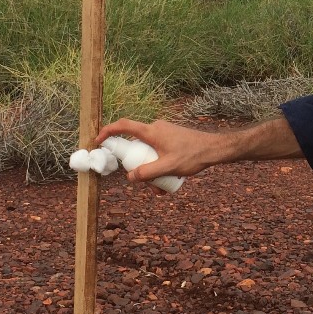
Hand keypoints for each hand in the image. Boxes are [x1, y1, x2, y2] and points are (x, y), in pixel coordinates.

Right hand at [95, 117, 223, 182]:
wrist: (214, 149)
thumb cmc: (193, 156)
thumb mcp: (168, 168)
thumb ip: (147, 173)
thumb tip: (129, 177)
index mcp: (152, 131)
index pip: (124, 126)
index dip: (108, 131)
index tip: (98, 141)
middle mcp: (156, 129)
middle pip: (136, 146)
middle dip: (137, 166)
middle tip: (146, 183)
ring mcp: (164, 133)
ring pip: (148, 152)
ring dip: (151, 170)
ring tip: (161, 187)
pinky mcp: (170, 138)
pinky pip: (157, 151)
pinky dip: (158, 165)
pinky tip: (169, 180)